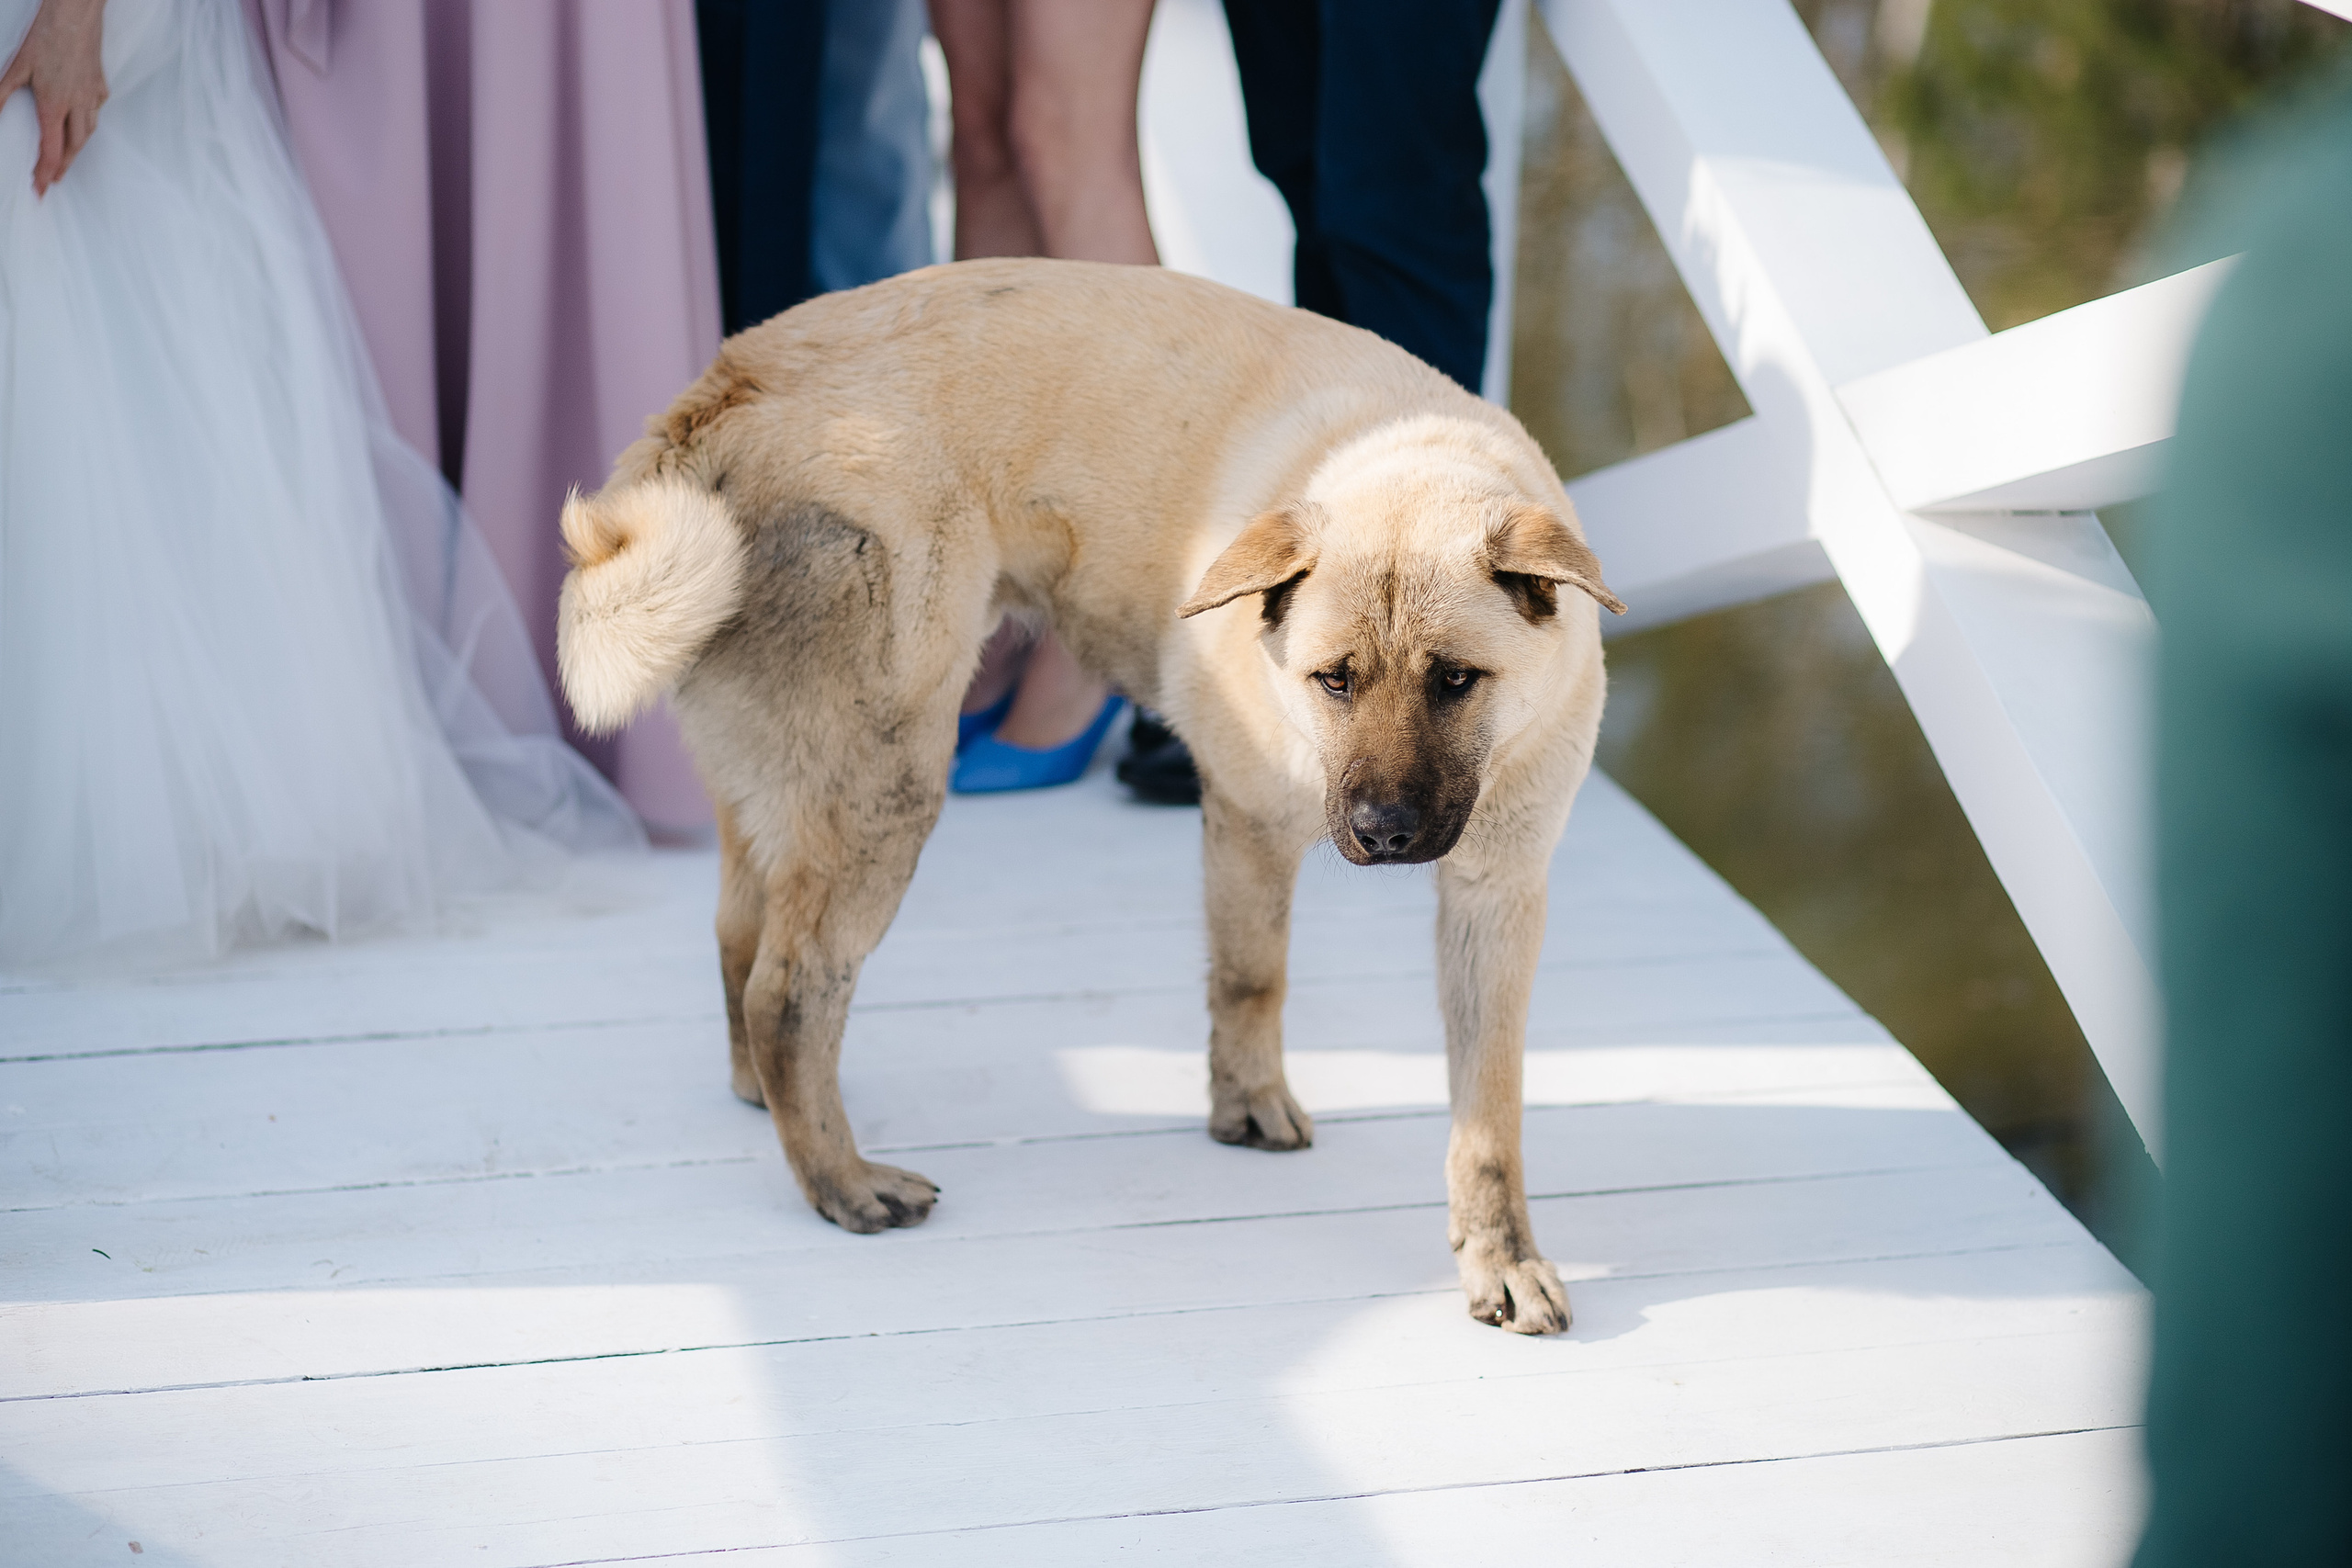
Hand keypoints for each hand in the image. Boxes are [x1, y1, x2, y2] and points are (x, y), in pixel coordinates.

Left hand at [0, 0, 107, 195]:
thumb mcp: (17, 64)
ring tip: (67, 158)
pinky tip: (81, 121)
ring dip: (77, 150)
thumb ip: (3, 93)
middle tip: (53, 180)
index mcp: (54, 104)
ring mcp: (91, 96)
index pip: (51, 150)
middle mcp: (76, 106)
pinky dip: (88, 123)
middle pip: (73, 149)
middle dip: (63, 168)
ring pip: (88, 133)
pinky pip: (95, 112)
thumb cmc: (48, 35)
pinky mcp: (99, 85)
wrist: (78, 13)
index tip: (40, 189)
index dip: (45, 173)